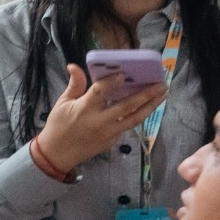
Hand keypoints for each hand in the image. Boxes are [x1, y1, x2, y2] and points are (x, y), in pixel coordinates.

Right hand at [38, 64, 167, 173]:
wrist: (57, 154)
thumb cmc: (58, 126)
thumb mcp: (62, 103)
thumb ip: (74, 84)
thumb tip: (74, 66)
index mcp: (83, 109)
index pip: (100, 92)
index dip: (112, 82)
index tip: (124, 73)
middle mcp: (99, 121)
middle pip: (126, 106)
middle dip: (145, 94)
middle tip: (161, 83)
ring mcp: (108, 133)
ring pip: (134, 118)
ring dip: (150, 106)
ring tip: (163, 95)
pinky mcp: (112, 141)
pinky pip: (128, 126)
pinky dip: (138, 115)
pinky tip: (148, 106)